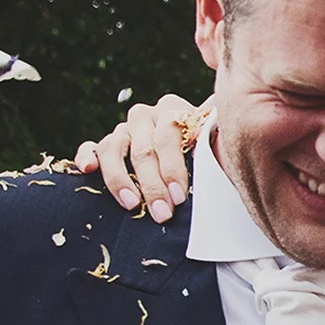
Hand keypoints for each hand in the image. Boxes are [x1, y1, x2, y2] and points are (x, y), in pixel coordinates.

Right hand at [74, 93, 205, 222]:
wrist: (191, 155)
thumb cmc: (207, 158)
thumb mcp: (216, 149)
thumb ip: (218, 146)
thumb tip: (237, 150)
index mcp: (174, 111)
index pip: (169, 136)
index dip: (173, 168)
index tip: (179, 197)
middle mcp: (146, 116)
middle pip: (144, 149)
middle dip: (153, 185)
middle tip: (162, 214)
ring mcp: (123, 129)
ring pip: (113, 148)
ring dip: (120, 179)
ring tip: (131, 204)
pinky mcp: (104, 144)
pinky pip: (91, 147)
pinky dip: (87, 156)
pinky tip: (88, 170)